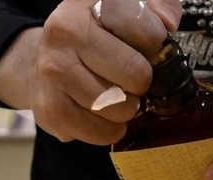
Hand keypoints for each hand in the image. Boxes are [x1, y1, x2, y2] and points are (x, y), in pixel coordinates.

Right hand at [0, 0, 181, 144]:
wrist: (44, 63)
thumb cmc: (97, 38)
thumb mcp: (125, 9)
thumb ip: (157, 6)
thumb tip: (168, 22)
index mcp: (89, 2)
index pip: (147, 30)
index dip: (157, 46)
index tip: (147, 49)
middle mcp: (66, 30)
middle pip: (137, 74)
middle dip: (142, 82)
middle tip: (129, 78)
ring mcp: (54, 70)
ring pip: (121, 108)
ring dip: (127, 108)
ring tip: (115, 95)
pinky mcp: (50, 108)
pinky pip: (103, 133)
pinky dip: (110, 129)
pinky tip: (101, 113)